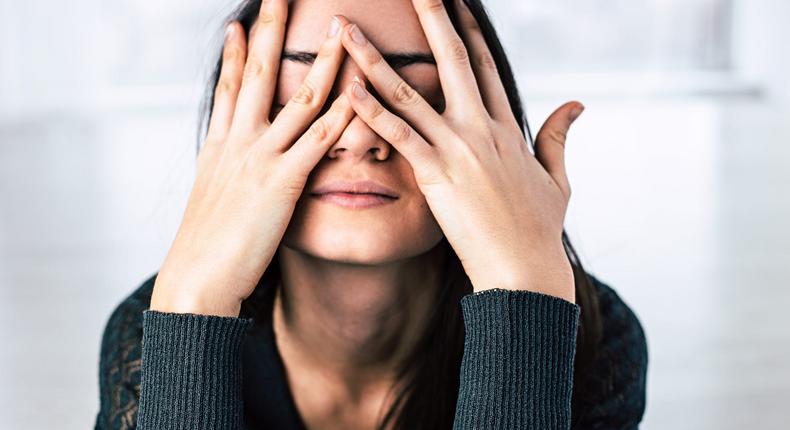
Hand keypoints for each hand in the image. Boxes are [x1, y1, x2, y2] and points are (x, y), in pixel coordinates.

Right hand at [150, 1, 353, 315]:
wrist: (197, 280)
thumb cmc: (206, 250)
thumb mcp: (211, 202)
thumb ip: (226, 177)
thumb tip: (229, 168)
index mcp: (220, 147)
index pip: (230, 88)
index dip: (237, 53)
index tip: (243, 23)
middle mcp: (238, 143)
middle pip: (258, 75)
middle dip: (271, 31)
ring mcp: (260, 159)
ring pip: (297, 98)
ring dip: (322, 62)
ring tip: (339, 29)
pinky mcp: (282, 183)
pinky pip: (318, 141)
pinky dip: (340, 115)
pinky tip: (358, 92)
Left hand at [336, 0, 582, 301]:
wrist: (526, 270)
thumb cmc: (538, 231)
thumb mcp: (556, 179)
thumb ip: (558, 137)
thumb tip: (576, 103)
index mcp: (507, 129)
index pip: (485, 67)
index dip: (467, 32)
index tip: (454, 3)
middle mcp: (482, 128)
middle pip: (452, 60)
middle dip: (432, 18)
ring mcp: (459, 148)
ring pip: (411, 92)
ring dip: (375, 59)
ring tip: (347, 30)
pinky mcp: (437, 174)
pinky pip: (400, 135)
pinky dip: (372, 111)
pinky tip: (348, 88)